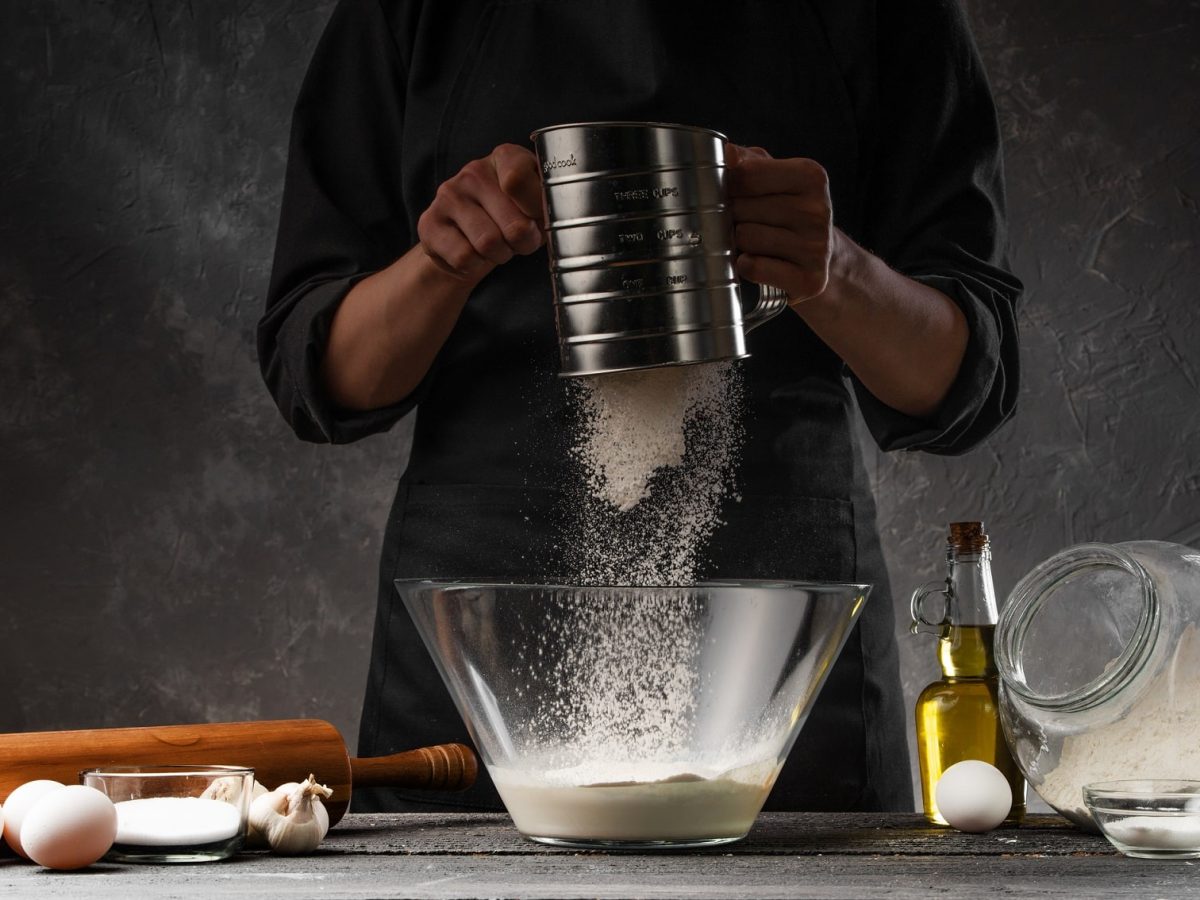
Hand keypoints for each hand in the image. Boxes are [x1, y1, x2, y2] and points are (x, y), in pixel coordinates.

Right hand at [417, 143, 544, 282]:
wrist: (465, 238)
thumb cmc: (510, 217)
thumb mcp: (535, 204)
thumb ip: (548, 203)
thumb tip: (557, 217)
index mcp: (506, 157)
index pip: (520, 179)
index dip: (536, 210)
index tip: (537, 218)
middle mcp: (474, 171)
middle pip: (513, 224)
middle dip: (524, 244)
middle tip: (521, 242)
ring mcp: (449, 195)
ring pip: (488, 243)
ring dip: (500, 255)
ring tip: (499, 247)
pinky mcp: (430, 222)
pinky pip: (464, 257)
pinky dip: (475, 265)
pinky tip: (475, 253)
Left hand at [726, 144, 833, 303]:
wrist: (828, 259)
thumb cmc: (792, 213)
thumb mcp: (777, 177)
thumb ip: (747, 161)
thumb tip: (725, 152)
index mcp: (811, 176)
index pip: (745, 175)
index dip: (729, 187)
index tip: (734, 193)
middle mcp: (817, 210)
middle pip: (741, 208)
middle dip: (735, 217)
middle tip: (750, 223)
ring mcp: (816, 247)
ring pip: (744, 238)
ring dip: (741, 243)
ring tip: (759, 243)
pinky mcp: (809, 279)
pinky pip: (753, 267)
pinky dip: (748, 266)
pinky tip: (762, 262)